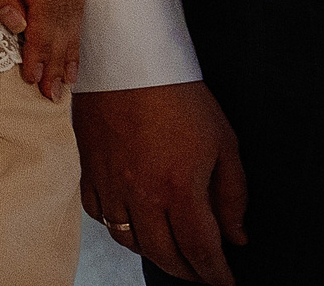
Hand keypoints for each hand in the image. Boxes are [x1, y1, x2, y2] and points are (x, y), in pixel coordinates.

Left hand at [0, 0, 84, 98]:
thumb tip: (18, 28)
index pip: (45, 6)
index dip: (42, 45)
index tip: (34, 77)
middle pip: (64, 8)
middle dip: (58, 52)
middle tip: (53, 90)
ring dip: (70, 39)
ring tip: (66, 76)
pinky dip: (70, 16)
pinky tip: (69, 39)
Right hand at [76, 82, 246, 284]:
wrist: (129, 60)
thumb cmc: (179, 96)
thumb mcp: (224, 143)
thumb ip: (233, 195)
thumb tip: (236, 235)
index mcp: (179, 188)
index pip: (200, 251)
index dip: (216, 275)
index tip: (225, 281)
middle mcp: (141, 193)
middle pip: (163, 255)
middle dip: (187, 271)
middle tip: (202, 272)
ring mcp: (110, 183)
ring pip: (128, 240)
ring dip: (152, 251)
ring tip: (169, 248)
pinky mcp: (87, 168)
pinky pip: (97, 213)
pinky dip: (116, 225)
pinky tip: (131, 219)